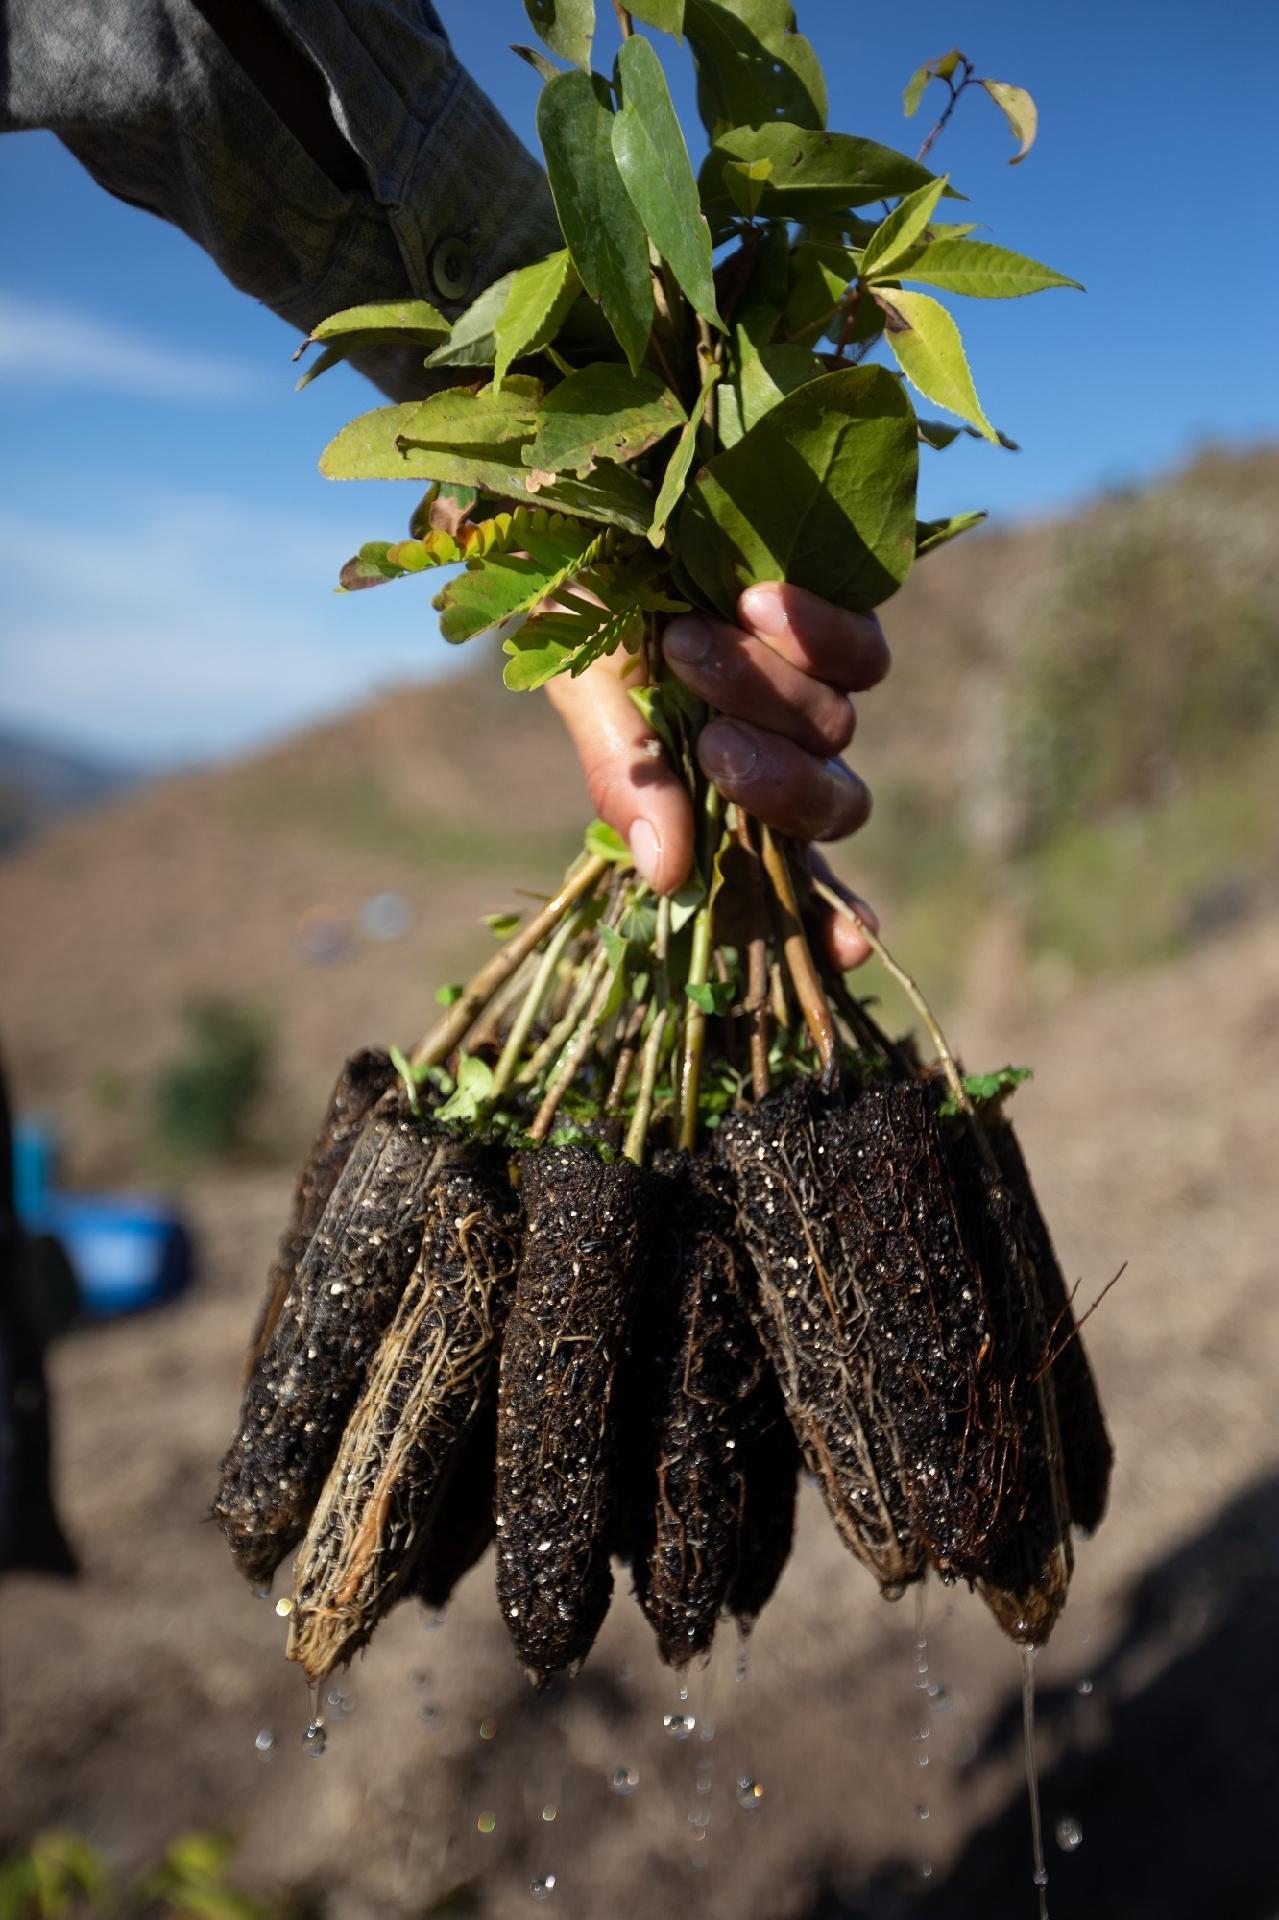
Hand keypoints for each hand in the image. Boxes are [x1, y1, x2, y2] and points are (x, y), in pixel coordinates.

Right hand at [545, 580, 887, 970]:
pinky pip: (861, 650)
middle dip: (779, 787)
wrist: (588, 495)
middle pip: (833, 808)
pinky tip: (759, 600)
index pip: (793, 885)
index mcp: (720, 794)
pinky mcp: (839, 612)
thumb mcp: (590, 701)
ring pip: (839, 728)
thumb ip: (628, 781)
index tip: (848, 949)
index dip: (828, 926)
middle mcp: (780, 748)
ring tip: (688, 642)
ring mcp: (815, 683)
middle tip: (713, 744)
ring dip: (770, 695)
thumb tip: (668, 879)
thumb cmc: (578, 614)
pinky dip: (820, 635)